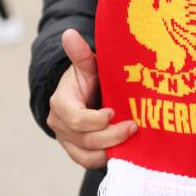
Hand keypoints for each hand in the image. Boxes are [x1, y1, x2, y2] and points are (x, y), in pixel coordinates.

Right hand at [46, 29, 137, 168]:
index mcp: (61, 104)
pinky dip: (107, 158)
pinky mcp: (78, 151)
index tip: (115, 111)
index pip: (78, 119)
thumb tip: (70, 34)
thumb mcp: (87, 65)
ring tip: (132, 138)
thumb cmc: (89, 78)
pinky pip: (90, 161)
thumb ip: (81, 54)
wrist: (86, 93)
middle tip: (134, 125)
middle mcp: (60, 125)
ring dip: (112, 148)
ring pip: (88, 155)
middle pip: (87, 139)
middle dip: (112, 135)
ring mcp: (68, 141)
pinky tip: (125, 149)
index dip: (98, 119)